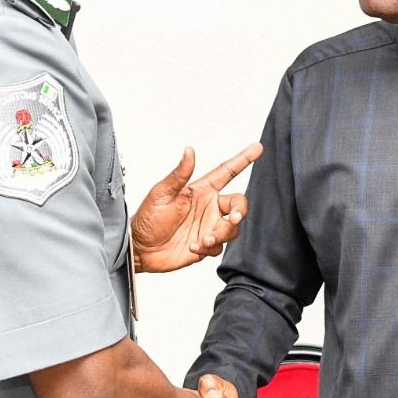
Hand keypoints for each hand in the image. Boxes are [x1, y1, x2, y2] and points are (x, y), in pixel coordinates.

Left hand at [131, 143, 262, 272]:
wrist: (139, 249)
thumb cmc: (147, 218)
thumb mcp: (161, 193)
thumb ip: (179, 174)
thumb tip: (189, 151)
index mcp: (200, 190)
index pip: (227, 172)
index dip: (243, 159)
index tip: (257, 148)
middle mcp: (208, 207)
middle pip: (238, 203)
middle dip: (240, 210)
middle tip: (232, 218)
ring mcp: (208, 226)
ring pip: (232, 227)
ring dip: (222, 233)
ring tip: (203, 238)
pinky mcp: (206, 245)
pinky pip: (219, 246)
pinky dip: (210, 247)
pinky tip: (193, 246)